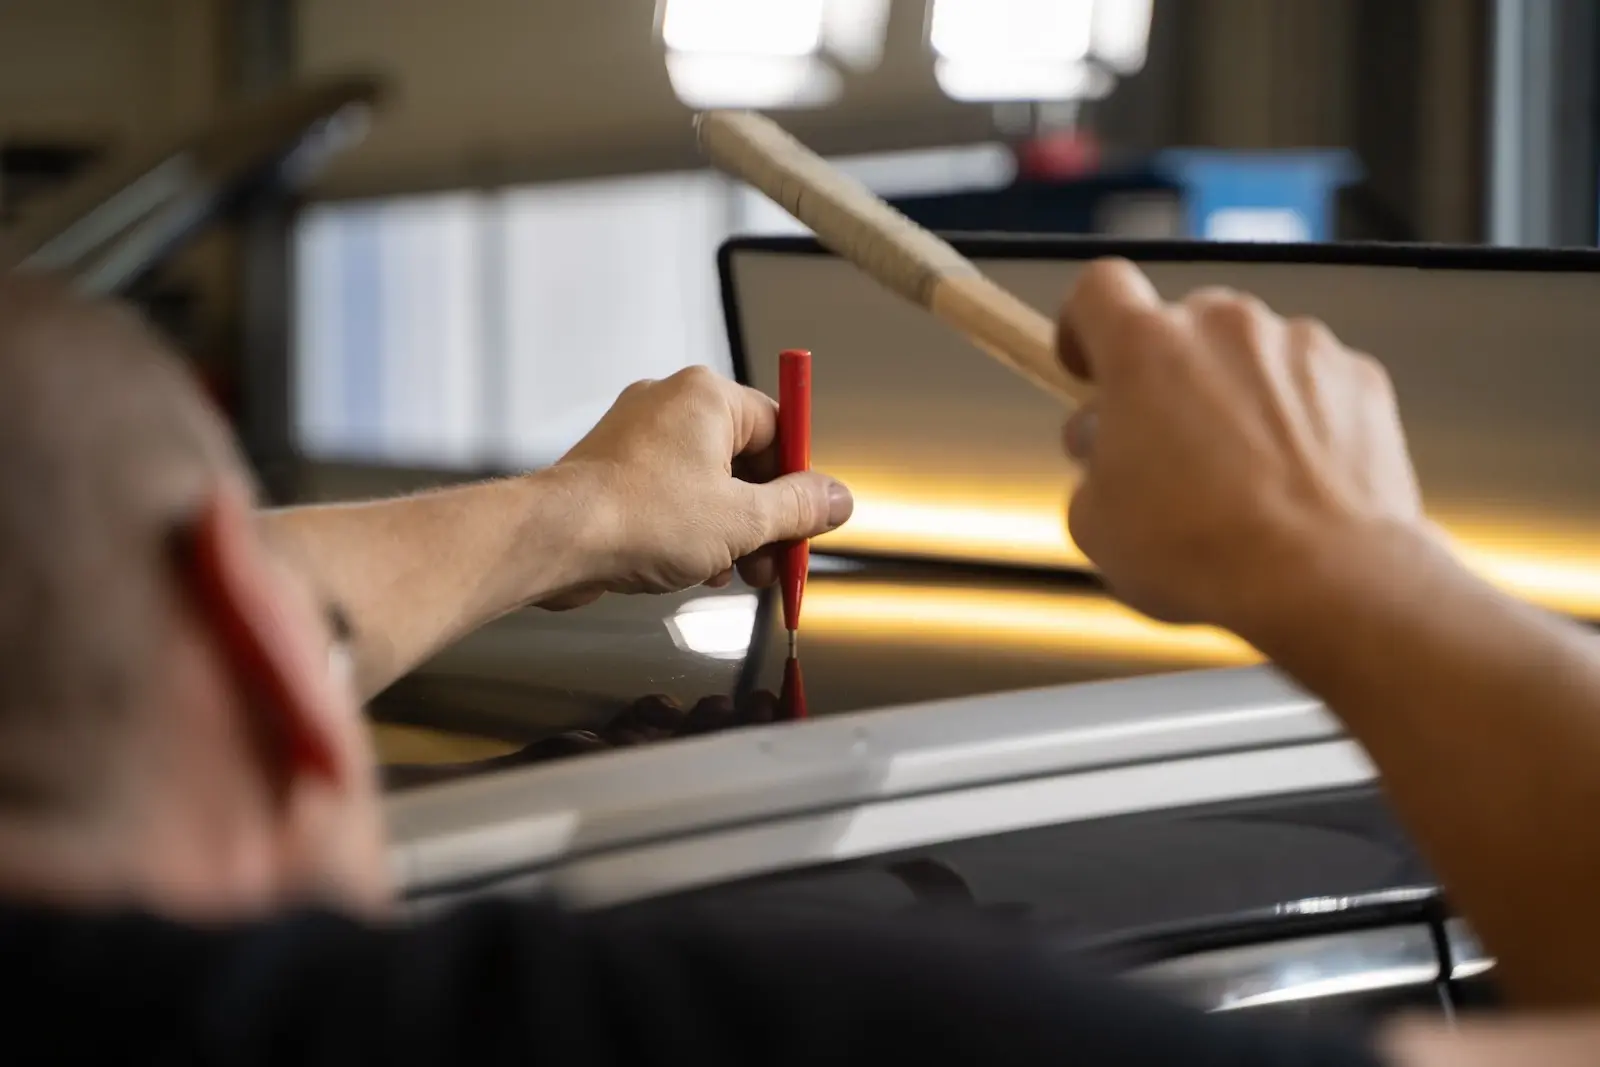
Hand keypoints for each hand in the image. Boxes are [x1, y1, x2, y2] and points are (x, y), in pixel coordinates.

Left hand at [547, 366, 851, 602]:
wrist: (556, 540)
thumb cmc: (638, 519)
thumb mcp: (742, 521)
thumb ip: (798, 508)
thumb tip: (836, 499)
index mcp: (708, 398)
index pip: (780, 430)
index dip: (800, 482)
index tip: (812, 520)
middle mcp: (671, 405)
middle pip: (746, 461)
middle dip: (765, 518)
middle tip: (777, 560)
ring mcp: (638, 437)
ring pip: (709, 484)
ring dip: (730, 532)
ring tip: (732, 572)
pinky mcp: (615, 471)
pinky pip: (672, 497)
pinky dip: (691, 531)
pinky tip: (694, 569)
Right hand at [1057, 259, 1423, 636]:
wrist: (1324, 579)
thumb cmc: (1197, 552)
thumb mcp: (1094, 522)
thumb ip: (1091, 466)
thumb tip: (1107, 448)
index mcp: (1144, 347)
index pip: (1097, 288)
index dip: (1083, 325)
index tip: (1086, 368)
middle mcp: (1223, 325)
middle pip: (1179, 325)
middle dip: (1167, 376)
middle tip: (1164, 449)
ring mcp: (1299, 344)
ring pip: (1249, 354)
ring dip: (1235, 397)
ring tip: (1240, 478)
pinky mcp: (1359, 376)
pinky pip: (1312, 384)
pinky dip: (1298, 419)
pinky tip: (1294, 481)